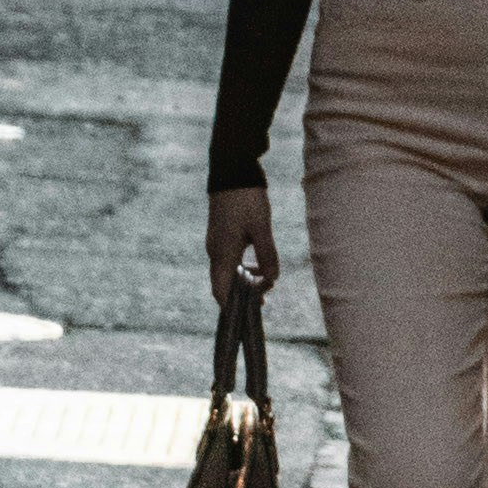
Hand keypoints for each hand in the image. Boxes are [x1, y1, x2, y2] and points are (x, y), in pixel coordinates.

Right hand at [207, 183, 279, 304]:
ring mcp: (216, 242)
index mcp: (222, 254)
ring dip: (244, 280)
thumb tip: (271, 279)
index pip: (221, 292)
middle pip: (224, 284)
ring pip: (228, 271)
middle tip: (263, 300)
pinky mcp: (221, 234)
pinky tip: (258, 262)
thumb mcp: (261, 228)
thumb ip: (267, 255)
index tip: (247, 316)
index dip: (231, 307)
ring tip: (265, 281)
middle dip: (242, 295)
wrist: (231, 170)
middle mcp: (215, 251)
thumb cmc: (246, 199)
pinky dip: (242, 266)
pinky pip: (229, 259)